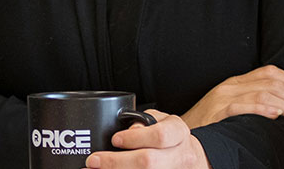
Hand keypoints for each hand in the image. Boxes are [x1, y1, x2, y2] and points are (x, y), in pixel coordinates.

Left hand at [85, 111, 208, 168]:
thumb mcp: (162, 121)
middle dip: (116, 162)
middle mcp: (180, 155)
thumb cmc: (171, 137)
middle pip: (148, 162)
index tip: (115, 139)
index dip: (135, 138)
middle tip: (94, 161)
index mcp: (178, 133)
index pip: (159, 136)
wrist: (190, 159)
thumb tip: (129, 131)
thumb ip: (144, 122)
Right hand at [180, 64, 283, 130]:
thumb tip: (283, 112)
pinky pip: (244, 105)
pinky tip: (277, 116)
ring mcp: (224, 97)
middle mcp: (232, 86)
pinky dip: (264, 109)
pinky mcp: (218, 112)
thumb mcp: (231, 109)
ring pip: (266, 93)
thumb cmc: (207, 127)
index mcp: (237, 83)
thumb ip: (252, 104)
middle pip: (275, 83)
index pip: (274, 73)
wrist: (178, 134)